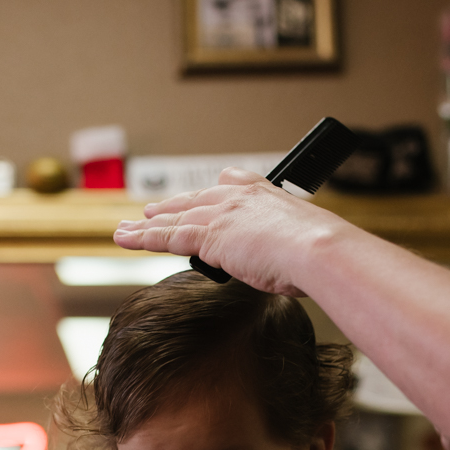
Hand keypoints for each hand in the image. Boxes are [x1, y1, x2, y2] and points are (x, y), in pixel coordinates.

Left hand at [113, 168, 355, 296]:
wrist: (318, 250)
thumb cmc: (322, 250)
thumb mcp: (304, 240)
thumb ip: (285, 246)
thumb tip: (284, 263)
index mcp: (263, 193)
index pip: (226, 186)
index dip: (206, 195)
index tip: (196, 197)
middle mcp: (238, 198)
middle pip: (193, 202)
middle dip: (170, 208)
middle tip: (151, 212)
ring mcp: (221, 215)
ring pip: (175, 220)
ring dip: (148, 225)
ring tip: (127, 228)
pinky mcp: (208, 236)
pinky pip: (167, 237)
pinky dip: (144, 239)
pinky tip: (127, 239)